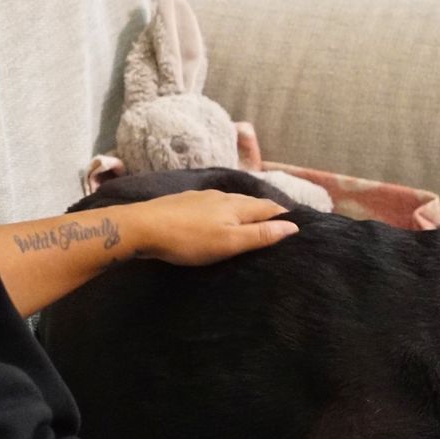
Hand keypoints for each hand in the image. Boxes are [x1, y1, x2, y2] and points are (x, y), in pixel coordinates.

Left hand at [130, 190, 299, 265]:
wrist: (142, 227)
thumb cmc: (189, 240)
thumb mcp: (229, 242)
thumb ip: (260, 234)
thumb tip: (293, 226)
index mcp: (237, 206)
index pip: (270, 208)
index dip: (284, 216)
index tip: (296, 225)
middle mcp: (223, 196)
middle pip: (252, 202)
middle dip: (267, 212)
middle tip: (277, 224)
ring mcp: (202, 197)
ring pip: (232, 202)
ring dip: (245, 210)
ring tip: (251, 222)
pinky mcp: (185, 202)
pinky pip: (214, 205)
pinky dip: (225, 211)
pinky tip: (218, 219)